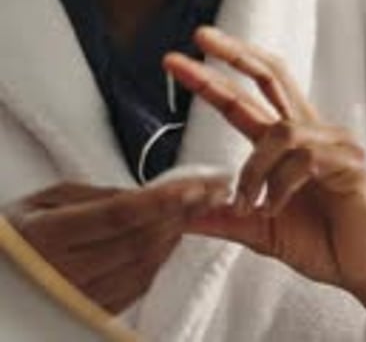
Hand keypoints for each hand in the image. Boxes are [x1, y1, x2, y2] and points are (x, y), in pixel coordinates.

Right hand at [3, 175, 229, 313]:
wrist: (0, 278)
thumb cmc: (18, 231)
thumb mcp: (46, 199)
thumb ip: (95, 195)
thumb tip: (145, 194)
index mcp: (49, 236)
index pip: (120, 216)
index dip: (162, 201)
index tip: (194, 185)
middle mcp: (64, 273)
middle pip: (139, 243)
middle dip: (181, 214)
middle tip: (211, 190)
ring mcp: (77, 299)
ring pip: (143, 268)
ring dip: (177, 236)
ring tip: (198, 208)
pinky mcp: (88, 314)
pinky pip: (136, 289)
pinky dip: (160, 261)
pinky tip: (173, 237)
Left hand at [164, 27, 365, 299]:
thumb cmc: (323, 245)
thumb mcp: (261, 231)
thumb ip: (226, 218)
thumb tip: (182, 216)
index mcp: (289, 141)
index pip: (247, 97)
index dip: (215, 75)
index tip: (178, 60)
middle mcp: (310, 131)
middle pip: (271, 74)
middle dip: (234, 53)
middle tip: (200, 36)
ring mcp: (333, 142)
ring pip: (280, 130)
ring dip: (254, 169)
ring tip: (248, 206)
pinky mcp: (350, 163)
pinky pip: (304, 158)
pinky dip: (280, 186)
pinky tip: (275, 209)